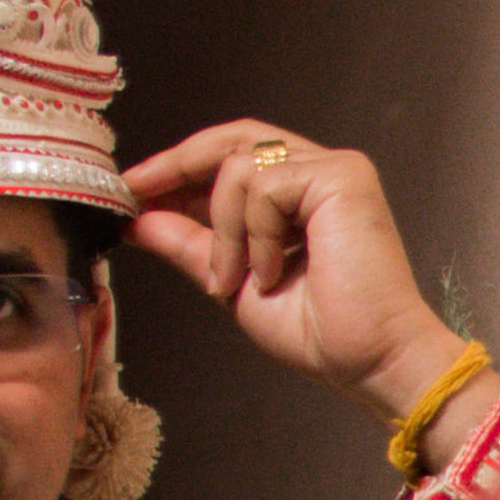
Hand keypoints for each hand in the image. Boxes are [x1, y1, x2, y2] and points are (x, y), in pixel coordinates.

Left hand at [122, 125, 461, 416]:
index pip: (230, 156)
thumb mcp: (232, 282)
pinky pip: (264, 184)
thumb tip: (139, 219)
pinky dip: (253, 234)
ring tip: (232, 281)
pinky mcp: (342, 177)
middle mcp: (319, 172)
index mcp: (299, 195)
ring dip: (221, 230)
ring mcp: (333, 170)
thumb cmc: (319, 332)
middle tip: (136, 193)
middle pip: (233, 138)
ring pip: (238, 166)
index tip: (132, 190)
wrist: (367, 360)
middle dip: (178, 165)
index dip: (178, 167)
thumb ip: (190, 245)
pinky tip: (271, 273)